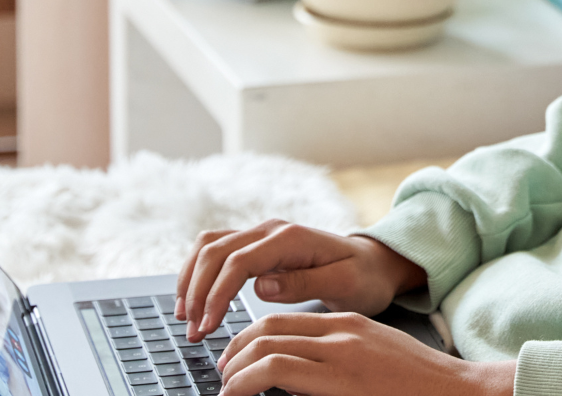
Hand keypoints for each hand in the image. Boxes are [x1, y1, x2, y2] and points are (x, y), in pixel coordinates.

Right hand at [175, 220, 425, 341]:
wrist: (376, 262)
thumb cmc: (364, 276)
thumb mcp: (344, 284)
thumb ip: (304, 284)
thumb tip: (262, 286)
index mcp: (290, 238)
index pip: (238, 261)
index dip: (216, 294)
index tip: (208, 325)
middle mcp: (271, 230)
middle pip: (215, 251)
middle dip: (196, 290)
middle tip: (192, 330)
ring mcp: (262, 234)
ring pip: (209, 246)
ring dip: (191, 280)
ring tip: (185, 317)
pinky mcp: (258, 246)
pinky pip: (217, 251)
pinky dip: (198, 273)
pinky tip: (194, 299)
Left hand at [218, 311, 513, 395]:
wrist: (459, 394)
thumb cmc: (418, 389)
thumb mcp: (374, 362)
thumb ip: (338, 363)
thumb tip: (297, 380)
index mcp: (348, 327)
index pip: (283, 322)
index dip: (250, 339)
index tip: (237, 363)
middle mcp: (341, 333)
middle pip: (268, 329)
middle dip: (236, 352)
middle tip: (224, 374)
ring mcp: (340, 354)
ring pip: (267, 346)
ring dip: (236, 368)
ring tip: (227, 387)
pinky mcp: (340, 378)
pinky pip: (278, 370)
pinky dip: (247, 380)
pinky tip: (237, 393)